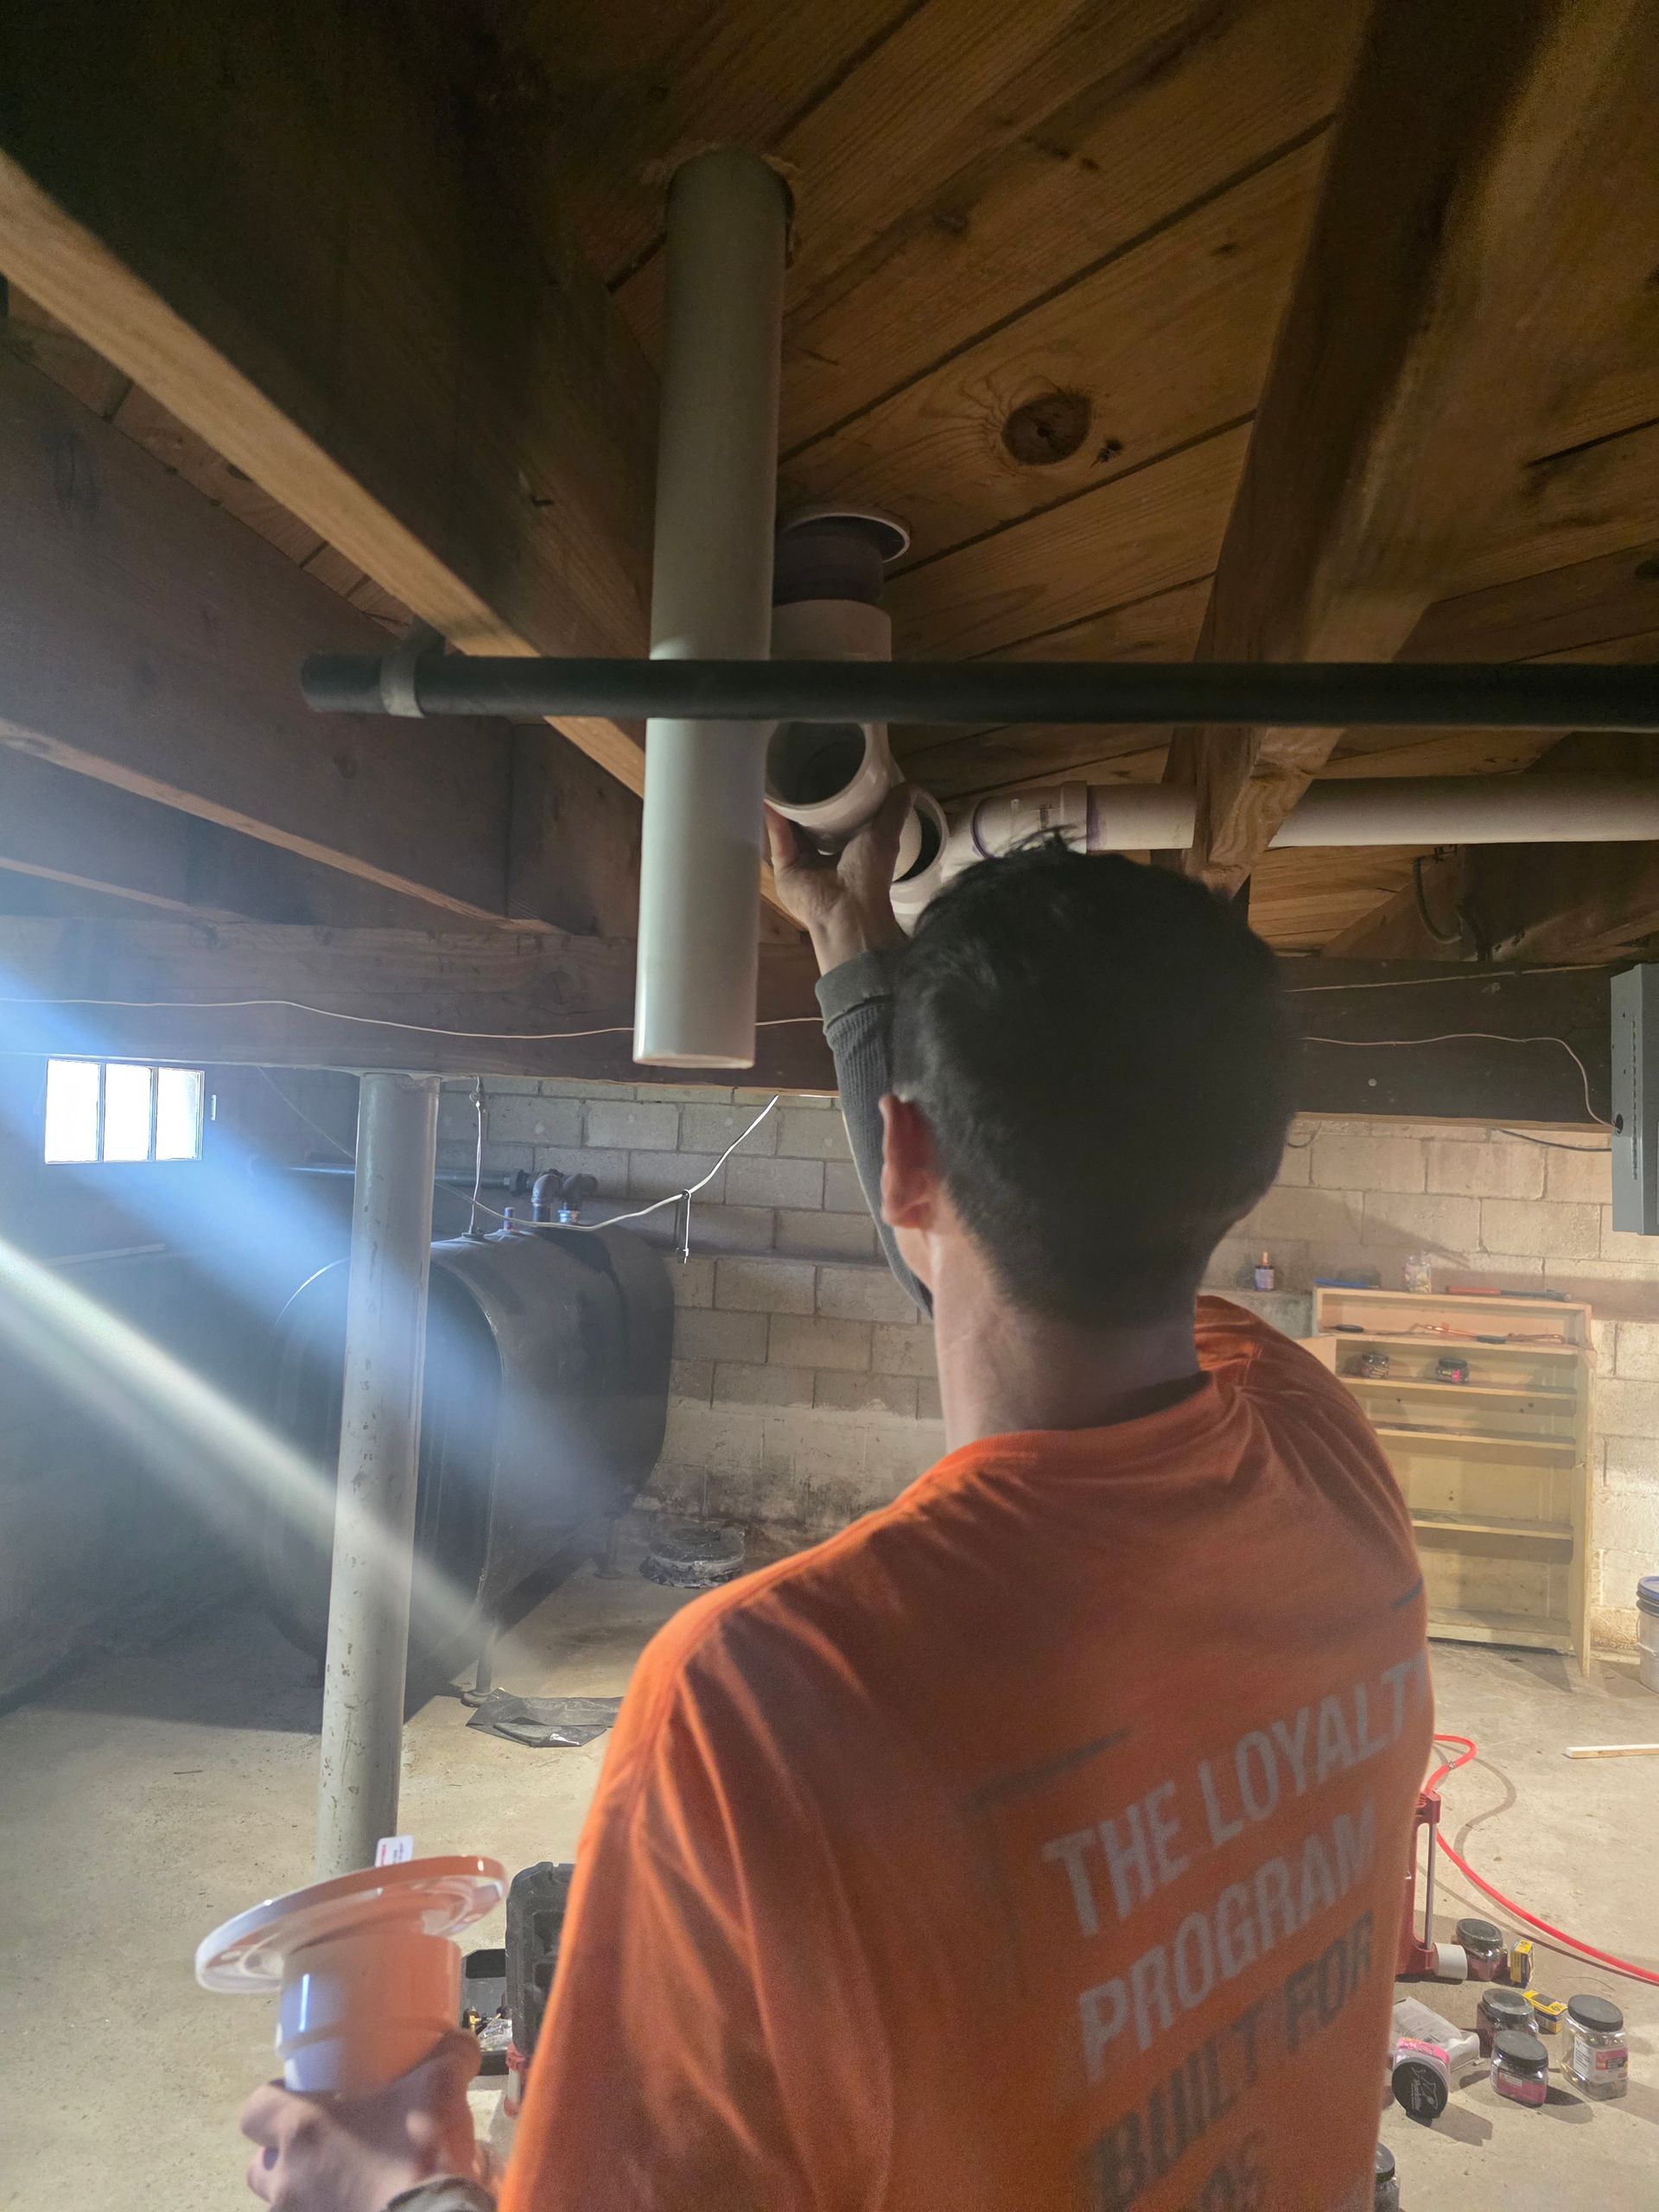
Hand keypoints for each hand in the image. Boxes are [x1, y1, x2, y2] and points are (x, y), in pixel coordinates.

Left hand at [240, 2033, 481, 2211]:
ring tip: (345, 2184)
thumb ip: (448, 2057)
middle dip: (282, 2156)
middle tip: (324, 2145)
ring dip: (304, 2192)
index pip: (255, 2109)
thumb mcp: (439, 2089)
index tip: (303, 2097)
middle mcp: (288, 2180)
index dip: (273, 2102)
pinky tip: (359, 2206)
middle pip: (260, 2165)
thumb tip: (460, 2041)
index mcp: (303, 2130)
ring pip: (282, 2204)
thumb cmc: (419, 2151)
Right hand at [764, 782, 910, 974]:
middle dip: (805, 802)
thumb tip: (913, 785)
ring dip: (785, 808)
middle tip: (800, 769)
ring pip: (790, 829)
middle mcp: (823, 856)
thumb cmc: (869, 874)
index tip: (831, 771)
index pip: (837, 819)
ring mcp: (802, 863)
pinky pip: (778, 839)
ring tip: (779, 778)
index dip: (834, 798)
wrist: (847, 911)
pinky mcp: (785, 867)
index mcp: (848, 849)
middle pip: (809, 824)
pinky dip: (773, 820)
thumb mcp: (886, 835)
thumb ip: (896, 809)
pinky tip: (769, 797)